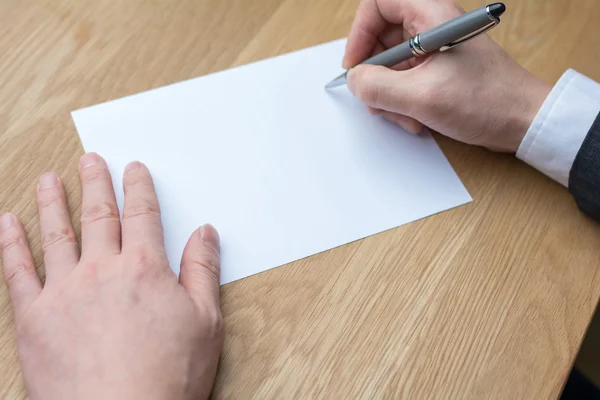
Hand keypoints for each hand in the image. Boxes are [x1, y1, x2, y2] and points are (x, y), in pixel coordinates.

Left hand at [0, 153, 222, 399]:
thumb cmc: (168, 377)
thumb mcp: (206, 321)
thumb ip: (204, 270)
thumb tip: (206, 232)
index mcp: (145, 269)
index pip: (142, 215)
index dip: (138, 188)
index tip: (134, 169)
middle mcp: (102, 270)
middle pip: (99, 215)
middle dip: (96, 183)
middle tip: (90, 160)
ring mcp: (64, 291)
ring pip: (57, 234)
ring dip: (53, 202)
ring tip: (50, 180)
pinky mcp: (34, 318)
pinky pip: (17, 271)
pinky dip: (11, 244)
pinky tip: (8, 223)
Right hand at [343, 0, 551, 151]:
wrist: (523, 121)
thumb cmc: (486, 101)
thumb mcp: (421, 96)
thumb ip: (377, 86)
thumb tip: (354, 80)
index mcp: (431, 16)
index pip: (378, 4)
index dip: (360, 33)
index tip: (356, 63)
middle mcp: (431, 27)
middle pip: (380, 38)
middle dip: (374, 74)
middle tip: (376, 98)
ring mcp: (435, 50)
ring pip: (391, 65)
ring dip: (389, 95)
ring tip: (405, 115)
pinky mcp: (438, 70)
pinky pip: (405, 81)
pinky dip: (403, 102)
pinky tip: (416, 119)